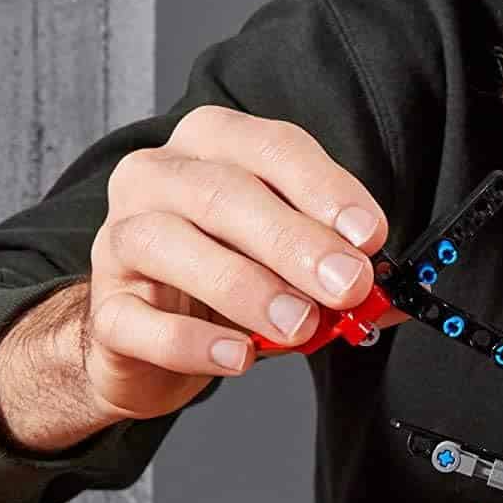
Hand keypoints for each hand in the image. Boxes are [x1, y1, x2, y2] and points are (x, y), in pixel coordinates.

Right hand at [82, 104, 406, 423]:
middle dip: (296, 242)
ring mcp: (121, 239)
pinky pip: (140, 321)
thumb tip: (396, 292)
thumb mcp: (290, 255)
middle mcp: (159, 178)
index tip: (369, 234)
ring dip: (248, 288)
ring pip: (172, 246)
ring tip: (300, 323)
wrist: (149, 333)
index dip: (325, 190)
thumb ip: (339, 263)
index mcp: (213, 145)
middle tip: (347, 284)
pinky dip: (193, 342)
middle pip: (226, 195)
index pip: (273, 147)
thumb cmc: (230, 270)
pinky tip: (237, 356)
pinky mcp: (106, 308)